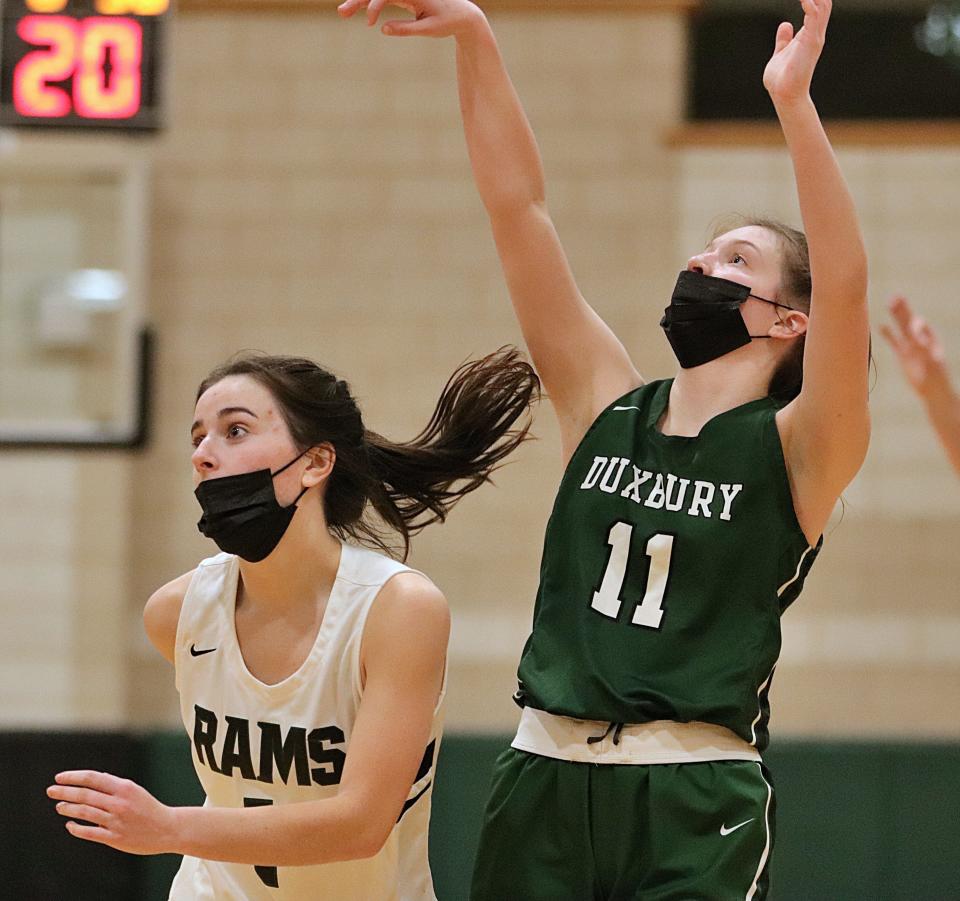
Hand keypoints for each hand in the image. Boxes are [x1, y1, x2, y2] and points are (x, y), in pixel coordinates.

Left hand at [48, 770, 177, 854]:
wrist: (167, 829)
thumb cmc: (149, 808)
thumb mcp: (135, 791)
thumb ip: (115, 786)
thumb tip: (95, 778)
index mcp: (124, 787)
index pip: (93, 778)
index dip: (74, 777)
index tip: (59, 777)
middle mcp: (119, 803)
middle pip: (85, 795)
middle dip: (65, 791)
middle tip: (50, 790)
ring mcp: (116, 821)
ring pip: (84, 812)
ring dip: (68, 808)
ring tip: (59, 806)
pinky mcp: (114, 837)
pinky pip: (89, 832)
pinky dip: (76, 828)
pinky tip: (69, 825)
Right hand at [337, 0, 483, 37]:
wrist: (462, 15)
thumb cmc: (448, 21)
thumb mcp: (429, 29)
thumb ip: (406, 29)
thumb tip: (383, 30)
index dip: (374, 5)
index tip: (370, 23)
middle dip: (358, 0)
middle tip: (341, 12)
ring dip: (360, 2)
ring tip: (343, 13)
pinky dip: (371, 5)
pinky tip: (362, 14)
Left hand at [763, 0, 830, 104]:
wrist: (784, 95)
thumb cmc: (782, 78)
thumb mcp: (781, 52)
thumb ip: (784, 39)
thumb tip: (785, 24)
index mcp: (809, 34)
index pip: (818, 6)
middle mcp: (816, 34)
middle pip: (824, 3)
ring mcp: (815, 37)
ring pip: (822, 7)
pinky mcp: (811, 42)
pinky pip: (815, 18)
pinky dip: (811, 5)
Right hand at [881, 295, 951, 398]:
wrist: (934, 390)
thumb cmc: (936, 377)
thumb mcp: (931, 363)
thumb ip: (924, 350)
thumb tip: (918, 338)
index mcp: (929, 340)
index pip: (919, 327)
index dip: (913, 324)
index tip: (909, 329)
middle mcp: (919, 340)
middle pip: (908, 322)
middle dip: (902, 310)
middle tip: (895, 297)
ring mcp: (910, 347)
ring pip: (901, 328)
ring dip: (896, 316)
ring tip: (890, 303)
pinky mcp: (903, 355)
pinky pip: (894, 342)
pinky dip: (888, 334)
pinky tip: (881, 326)